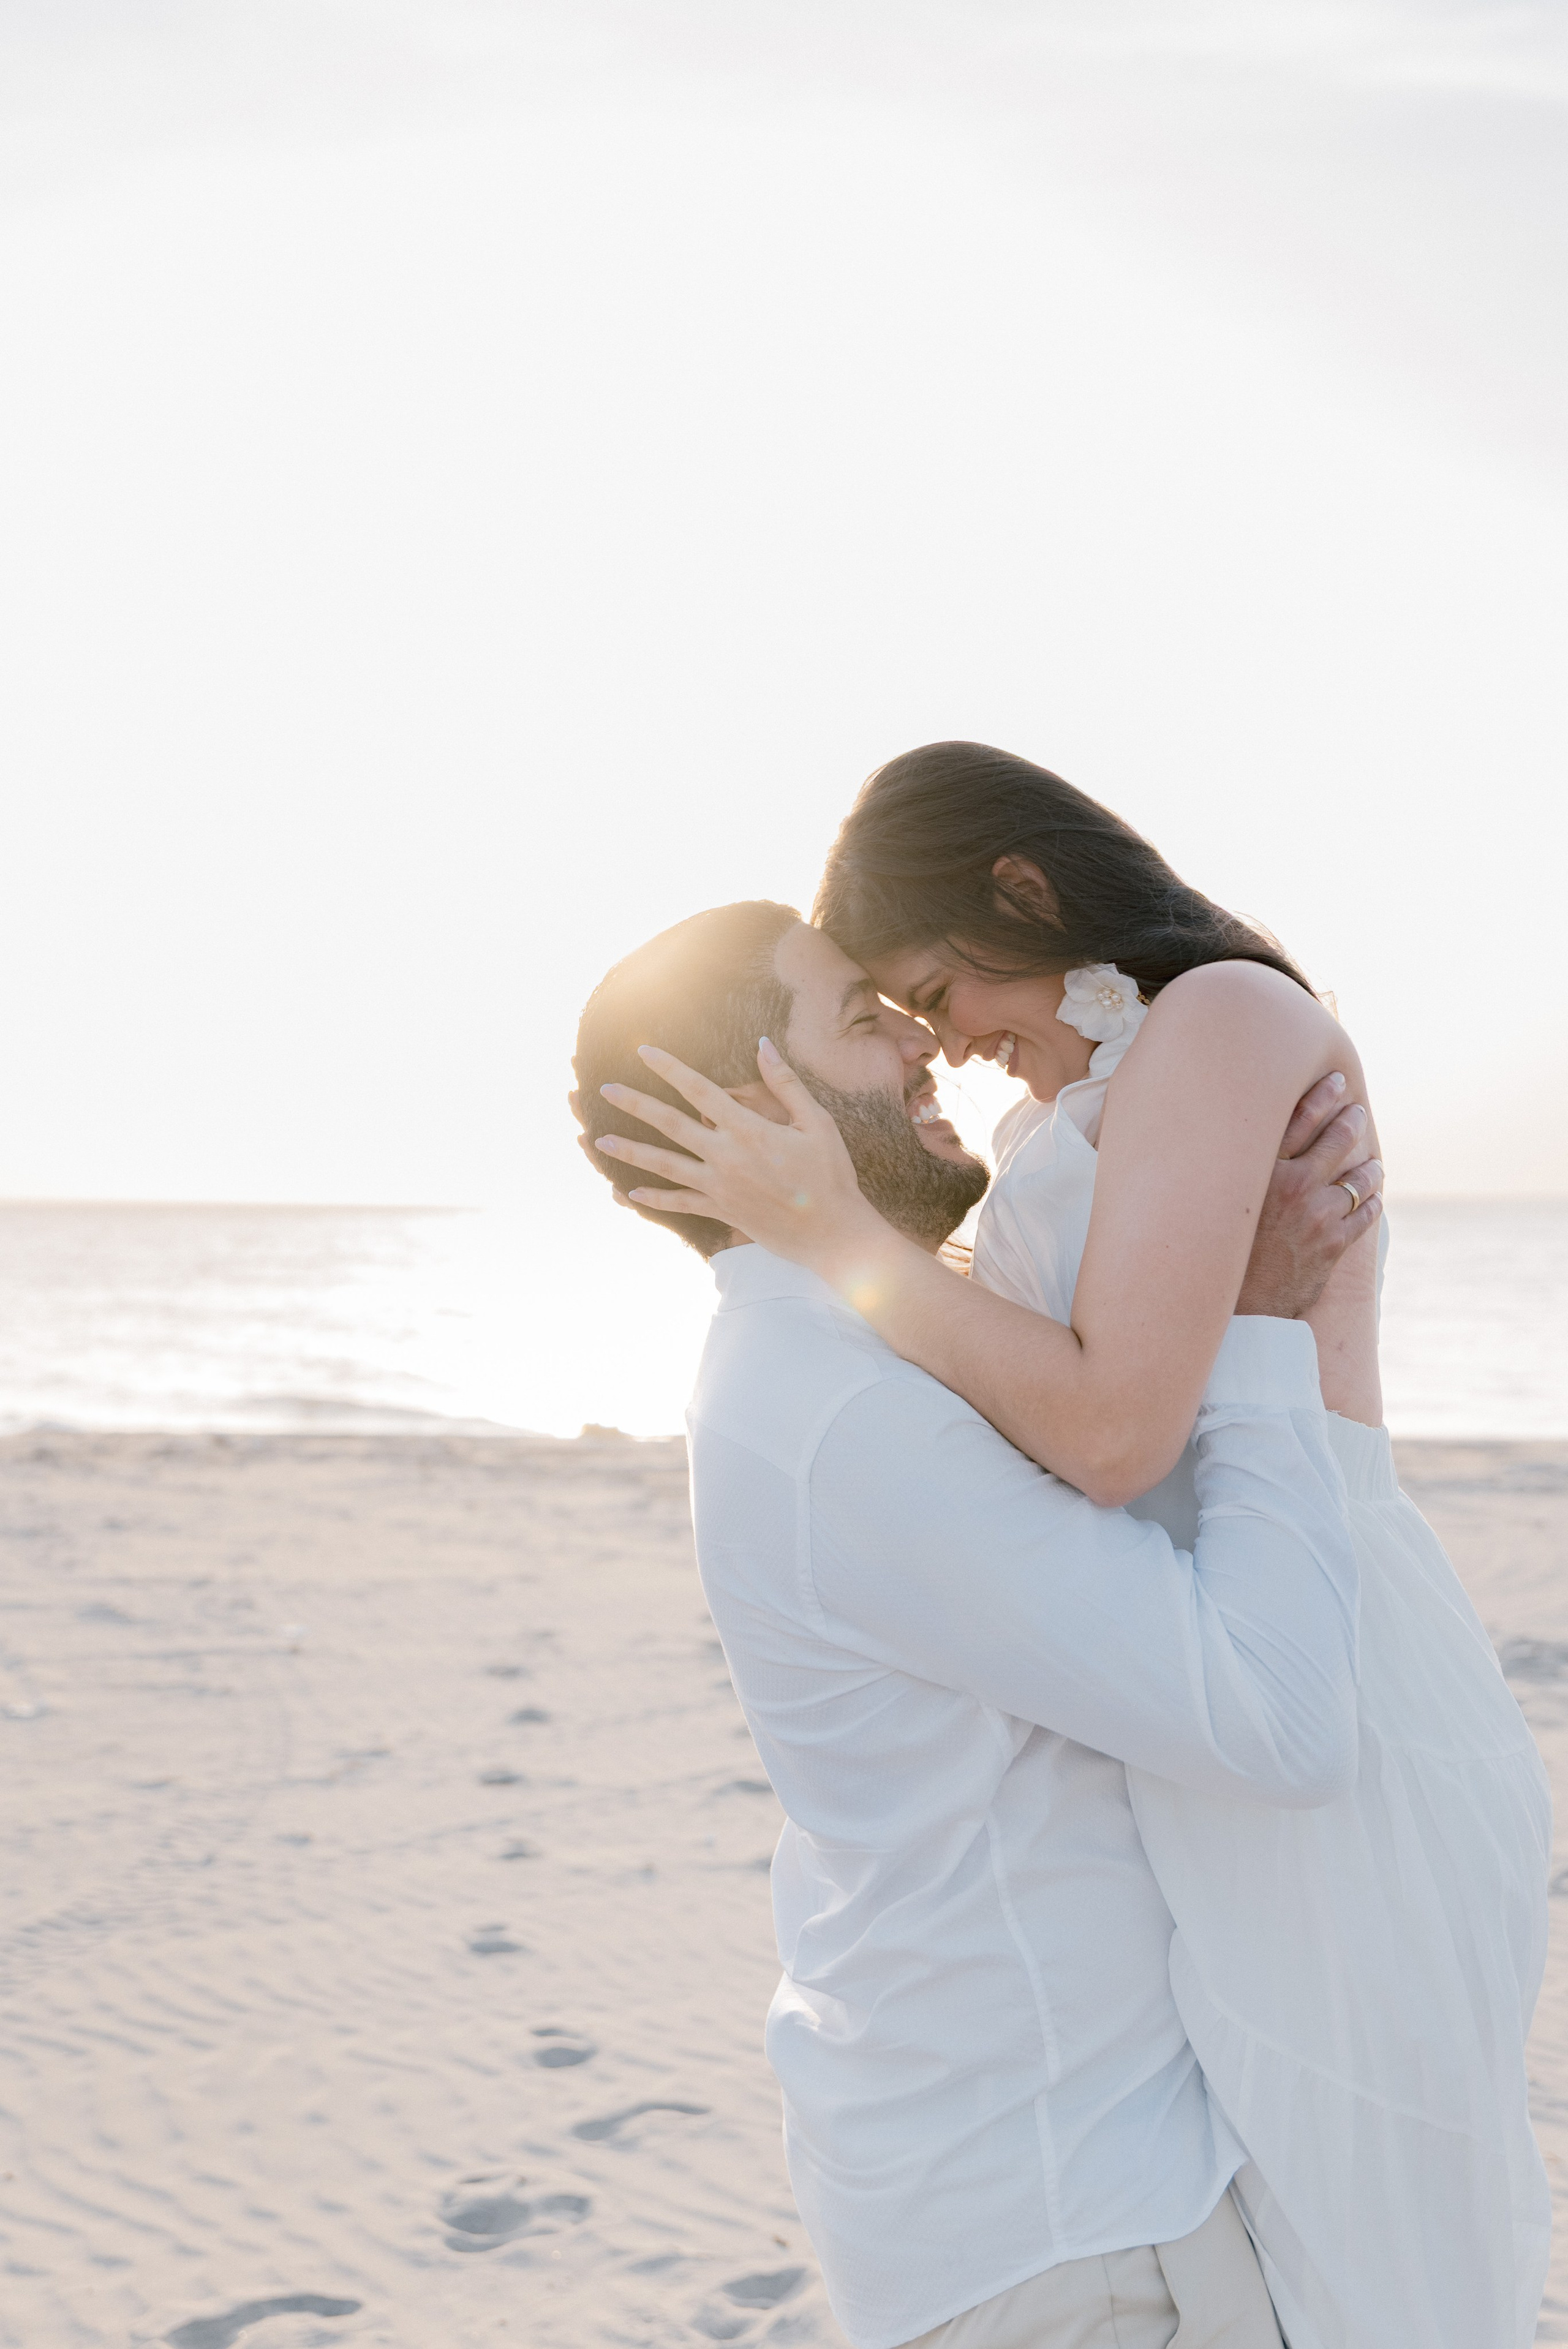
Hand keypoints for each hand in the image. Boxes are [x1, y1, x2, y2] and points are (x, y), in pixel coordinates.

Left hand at [592, 1041, 883, 1269]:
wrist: (833, 1233)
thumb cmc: (831, 1174)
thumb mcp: (817, 1122)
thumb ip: (786, 1083)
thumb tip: (763, 1045)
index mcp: (748, 1129)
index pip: (699, 1090)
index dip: (669, 1068)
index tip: (644, 1052)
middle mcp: (726, 1156)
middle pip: (670, 1124)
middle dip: (635, 1105)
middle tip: (604, 1091)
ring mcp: (720, 1186)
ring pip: (665, 1166)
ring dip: (630, 1153)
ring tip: (599, 1143)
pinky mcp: (721, 1211)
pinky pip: (680, 1204)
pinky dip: (653, 1199)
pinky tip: (628, 1194)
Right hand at [1236, 1075, 1382, 1319]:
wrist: (1235, 1306)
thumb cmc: (1220, 1251)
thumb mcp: (1222, 1203)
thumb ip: (1238, 1172)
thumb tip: (1240, 1144)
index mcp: (1262, 1172)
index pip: (1298, 1119)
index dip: (1321, 1096)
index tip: (1336, 1081)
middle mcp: (1292, 1188)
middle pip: (1334, 1141)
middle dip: (1351, 1121)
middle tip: (1358, 1111)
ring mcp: (1316, 1216)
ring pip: (1357, 1179)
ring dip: (1369, 1166)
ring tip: (1375, 1162)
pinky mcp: (1332, 1245)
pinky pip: (1364, 1215)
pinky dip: (1372, 1202)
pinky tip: (1375, 1197)